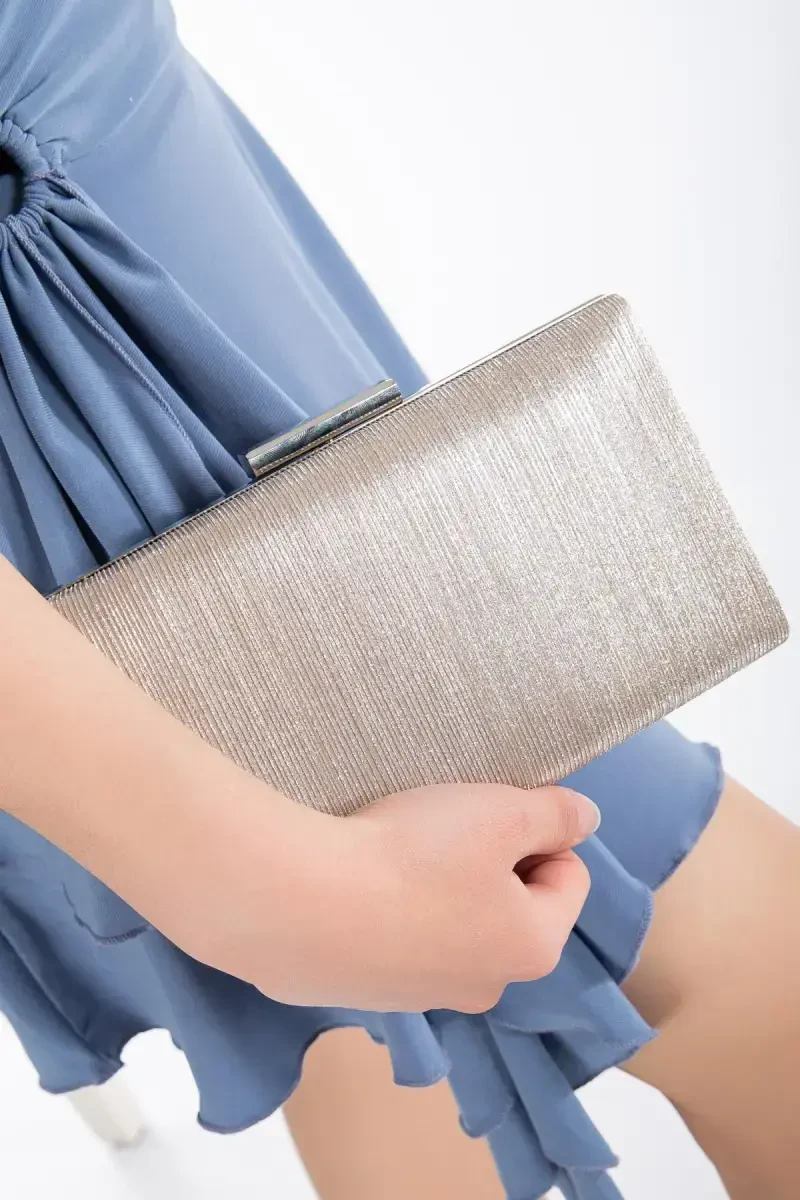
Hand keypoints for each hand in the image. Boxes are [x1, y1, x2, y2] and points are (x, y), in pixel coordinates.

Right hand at [182, 781, 597, 1012]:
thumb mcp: (500, 813)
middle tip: (442, 829)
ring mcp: (420, 997)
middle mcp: (485, 987)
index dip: (538, 832)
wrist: (299, 904)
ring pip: (451, 923)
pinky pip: (395, 939)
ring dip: (436, 886)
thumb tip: (585, 819)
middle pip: (509, 905)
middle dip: (486, 862)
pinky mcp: (363, 993)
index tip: (490, 811)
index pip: (569, 878)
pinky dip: (387, 909)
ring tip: (392, 852)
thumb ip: (556, 814)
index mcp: (533, 948)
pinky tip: (356, 881)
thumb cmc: (417, 855)